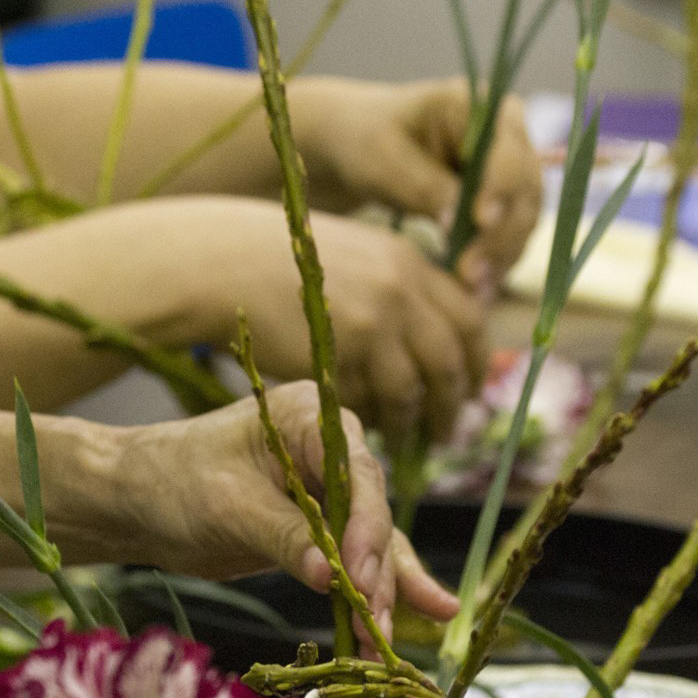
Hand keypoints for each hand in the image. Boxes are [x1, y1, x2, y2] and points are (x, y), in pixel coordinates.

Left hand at [113, 381, 458, 634]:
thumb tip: (330, 576)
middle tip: (377, 629)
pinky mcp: (318, 530)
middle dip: (374, 576)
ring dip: (379, 595)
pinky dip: (378, 590)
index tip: (358, 580)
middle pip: (370, 516)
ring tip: (388, 646)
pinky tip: (428, 612)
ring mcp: (327, 491)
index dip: (365, 530)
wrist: (132, 500)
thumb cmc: (170, 482)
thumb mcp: (227, 508)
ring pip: (369, 545)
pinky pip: (355, 561)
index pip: (355, 476)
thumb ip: (284, 538)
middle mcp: (330, 451)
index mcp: (310, 420)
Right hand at [148, 196, 486, 437]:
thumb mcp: (355, 256)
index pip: (469, 318)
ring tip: (406, 440)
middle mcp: (400, 287)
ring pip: (410, 389)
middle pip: (450, 358)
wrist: (222, 261)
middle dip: (453, 401)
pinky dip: (369, 419)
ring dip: (411, 422)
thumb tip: (432, 332)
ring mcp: (371, 320)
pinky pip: (366, 400)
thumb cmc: (280, 263)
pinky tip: (363, 428)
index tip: (471, 388)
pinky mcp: (337, 352)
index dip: (475, 361)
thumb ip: (397, 287)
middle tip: (448, 431)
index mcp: (409, 260)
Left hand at [290, 76, 542, 282]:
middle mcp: (507, 136)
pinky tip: (474, 290)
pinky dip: (496, 263)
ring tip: (471, 290)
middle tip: (470, 275)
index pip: (506, 151)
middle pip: (525, 190)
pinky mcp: (503, 203)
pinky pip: (511, 236)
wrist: (358, 150)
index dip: (500, 189)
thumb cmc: (366, 143)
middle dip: (501, 236)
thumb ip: (424, 187)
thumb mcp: (384, 160)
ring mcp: (509, 171)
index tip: (480, 221)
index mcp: (481, 105)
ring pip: (524, 219)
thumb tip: (460, 222)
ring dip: (502, 256)